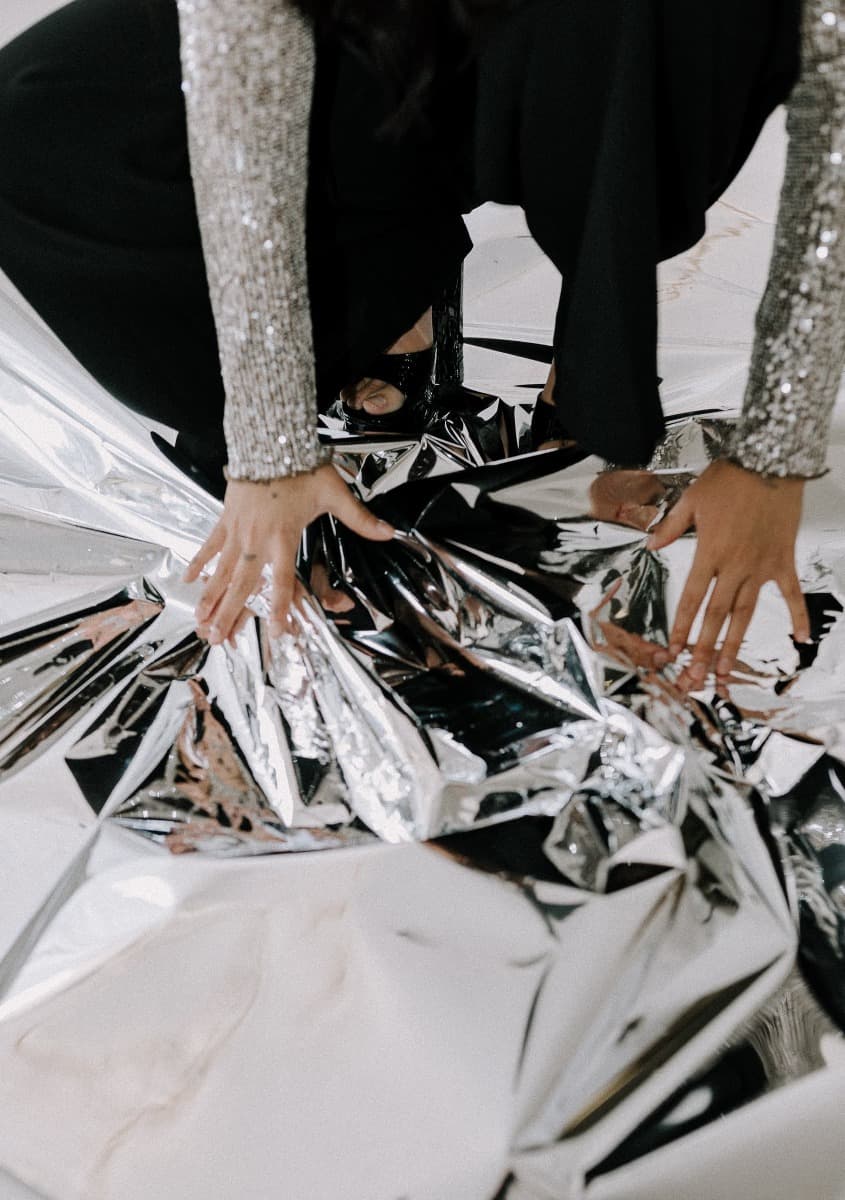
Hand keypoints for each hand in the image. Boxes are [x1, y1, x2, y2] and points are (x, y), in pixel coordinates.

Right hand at [183, 464, 393, 643]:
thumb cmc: (303, 467)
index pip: (281, 581)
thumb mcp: (336, 493)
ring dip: (211, 596)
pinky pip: (210, 544)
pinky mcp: (226, 517)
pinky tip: (190, 579)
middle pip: (242, 584)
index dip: (279, 607)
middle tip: (218, 638)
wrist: (270, 439)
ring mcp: (237, 530)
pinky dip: (200, 562)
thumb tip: (389, 532)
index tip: (275, 630)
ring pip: (221, 570)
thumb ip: (360, 518)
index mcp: (283, 538)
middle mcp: (257, 539)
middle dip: (230, 613)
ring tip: (200, 620)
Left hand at [647, 459, 809, 683]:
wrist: (770, 462)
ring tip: (726, 672)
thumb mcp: (691, 499)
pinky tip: (800, 639)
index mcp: (709, 553)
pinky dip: (798, 616)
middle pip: (716, 616)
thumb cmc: (731, 478)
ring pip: (746, 613)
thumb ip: (671, 527)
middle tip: (695, 678)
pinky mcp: (784, 560)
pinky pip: (792, 593)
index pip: (692, 598)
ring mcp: (761, 566)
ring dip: (735, 644)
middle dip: (704, 650)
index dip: (681, 626)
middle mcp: (735, 566)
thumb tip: (652, 545)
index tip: (673, 650)